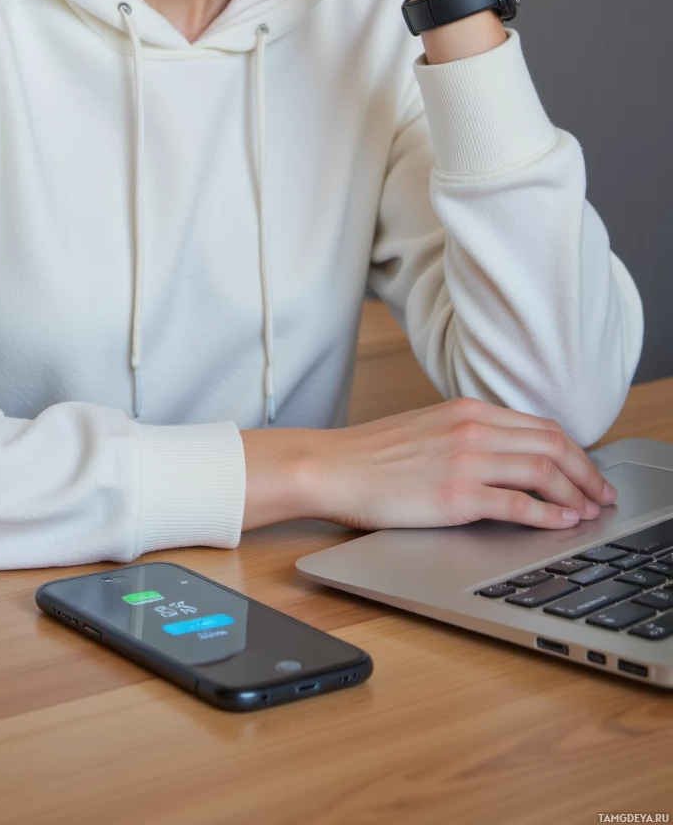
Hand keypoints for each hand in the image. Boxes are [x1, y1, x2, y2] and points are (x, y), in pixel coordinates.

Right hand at [241, 397, 617, 532]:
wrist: (333, 467)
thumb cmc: (373, 455)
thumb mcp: (429, 429)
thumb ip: (470, 436)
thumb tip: (511, 457)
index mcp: (468, 410)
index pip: (541, 427)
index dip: (576, 452)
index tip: (590, 473)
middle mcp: (473, 429)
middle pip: (553, 446)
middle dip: (587, 474)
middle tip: (602, 496)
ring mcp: (466, 461)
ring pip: (544, 472)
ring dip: (576, 495)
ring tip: (589, 513)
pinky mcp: (456, 496)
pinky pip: (519, 505)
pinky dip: (549, 515)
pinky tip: (561, 524)